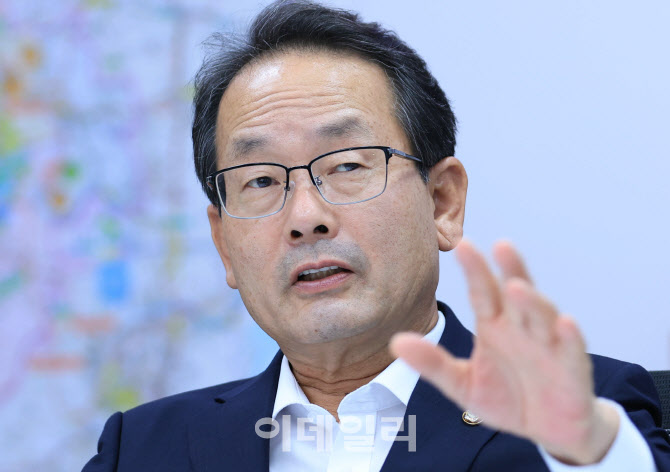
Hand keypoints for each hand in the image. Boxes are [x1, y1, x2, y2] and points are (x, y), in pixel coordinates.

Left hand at [390, 239, 619, 464]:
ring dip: (532, 301)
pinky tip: (565, 323)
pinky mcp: (573, 370)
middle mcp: (522, 328)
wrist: (547, 430)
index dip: (475, 271)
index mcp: (494, 326)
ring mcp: (549, 346)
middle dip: (510, 269)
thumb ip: (432, 363)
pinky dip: (570, 337)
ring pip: (542, 317)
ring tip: (515, 287)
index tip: (462, 245)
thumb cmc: (505, 398)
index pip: (483, 293)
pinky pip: (573, 351)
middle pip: (516, 294)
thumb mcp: (461, 384)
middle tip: (500, 246)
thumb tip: (395, 342)